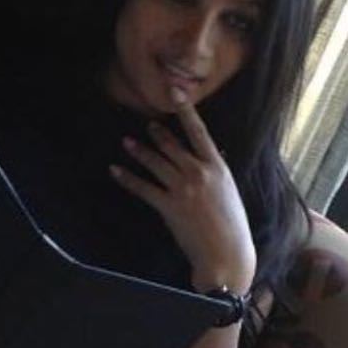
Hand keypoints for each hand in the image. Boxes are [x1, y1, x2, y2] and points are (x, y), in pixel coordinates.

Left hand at [109, 93, 255, 292]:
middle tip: (147, 123)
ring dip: (138, 151)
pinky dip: (127, 178)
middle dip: (156, 132)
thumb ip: (218, 172)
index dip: (186, 111)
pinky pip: (142, 187)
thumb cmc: (232, 225)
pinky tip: (115, 171)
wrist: (226, 253)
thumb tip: (214, 155)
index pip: (200, 132)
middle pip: (172, 145)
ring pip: (155, 162)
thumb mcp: (230, 191)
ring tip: (126, 142)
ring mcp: (182, 189)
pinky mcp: (168, 206)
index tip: (175, 94)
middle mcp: (199, 173)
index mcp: (218, 167)